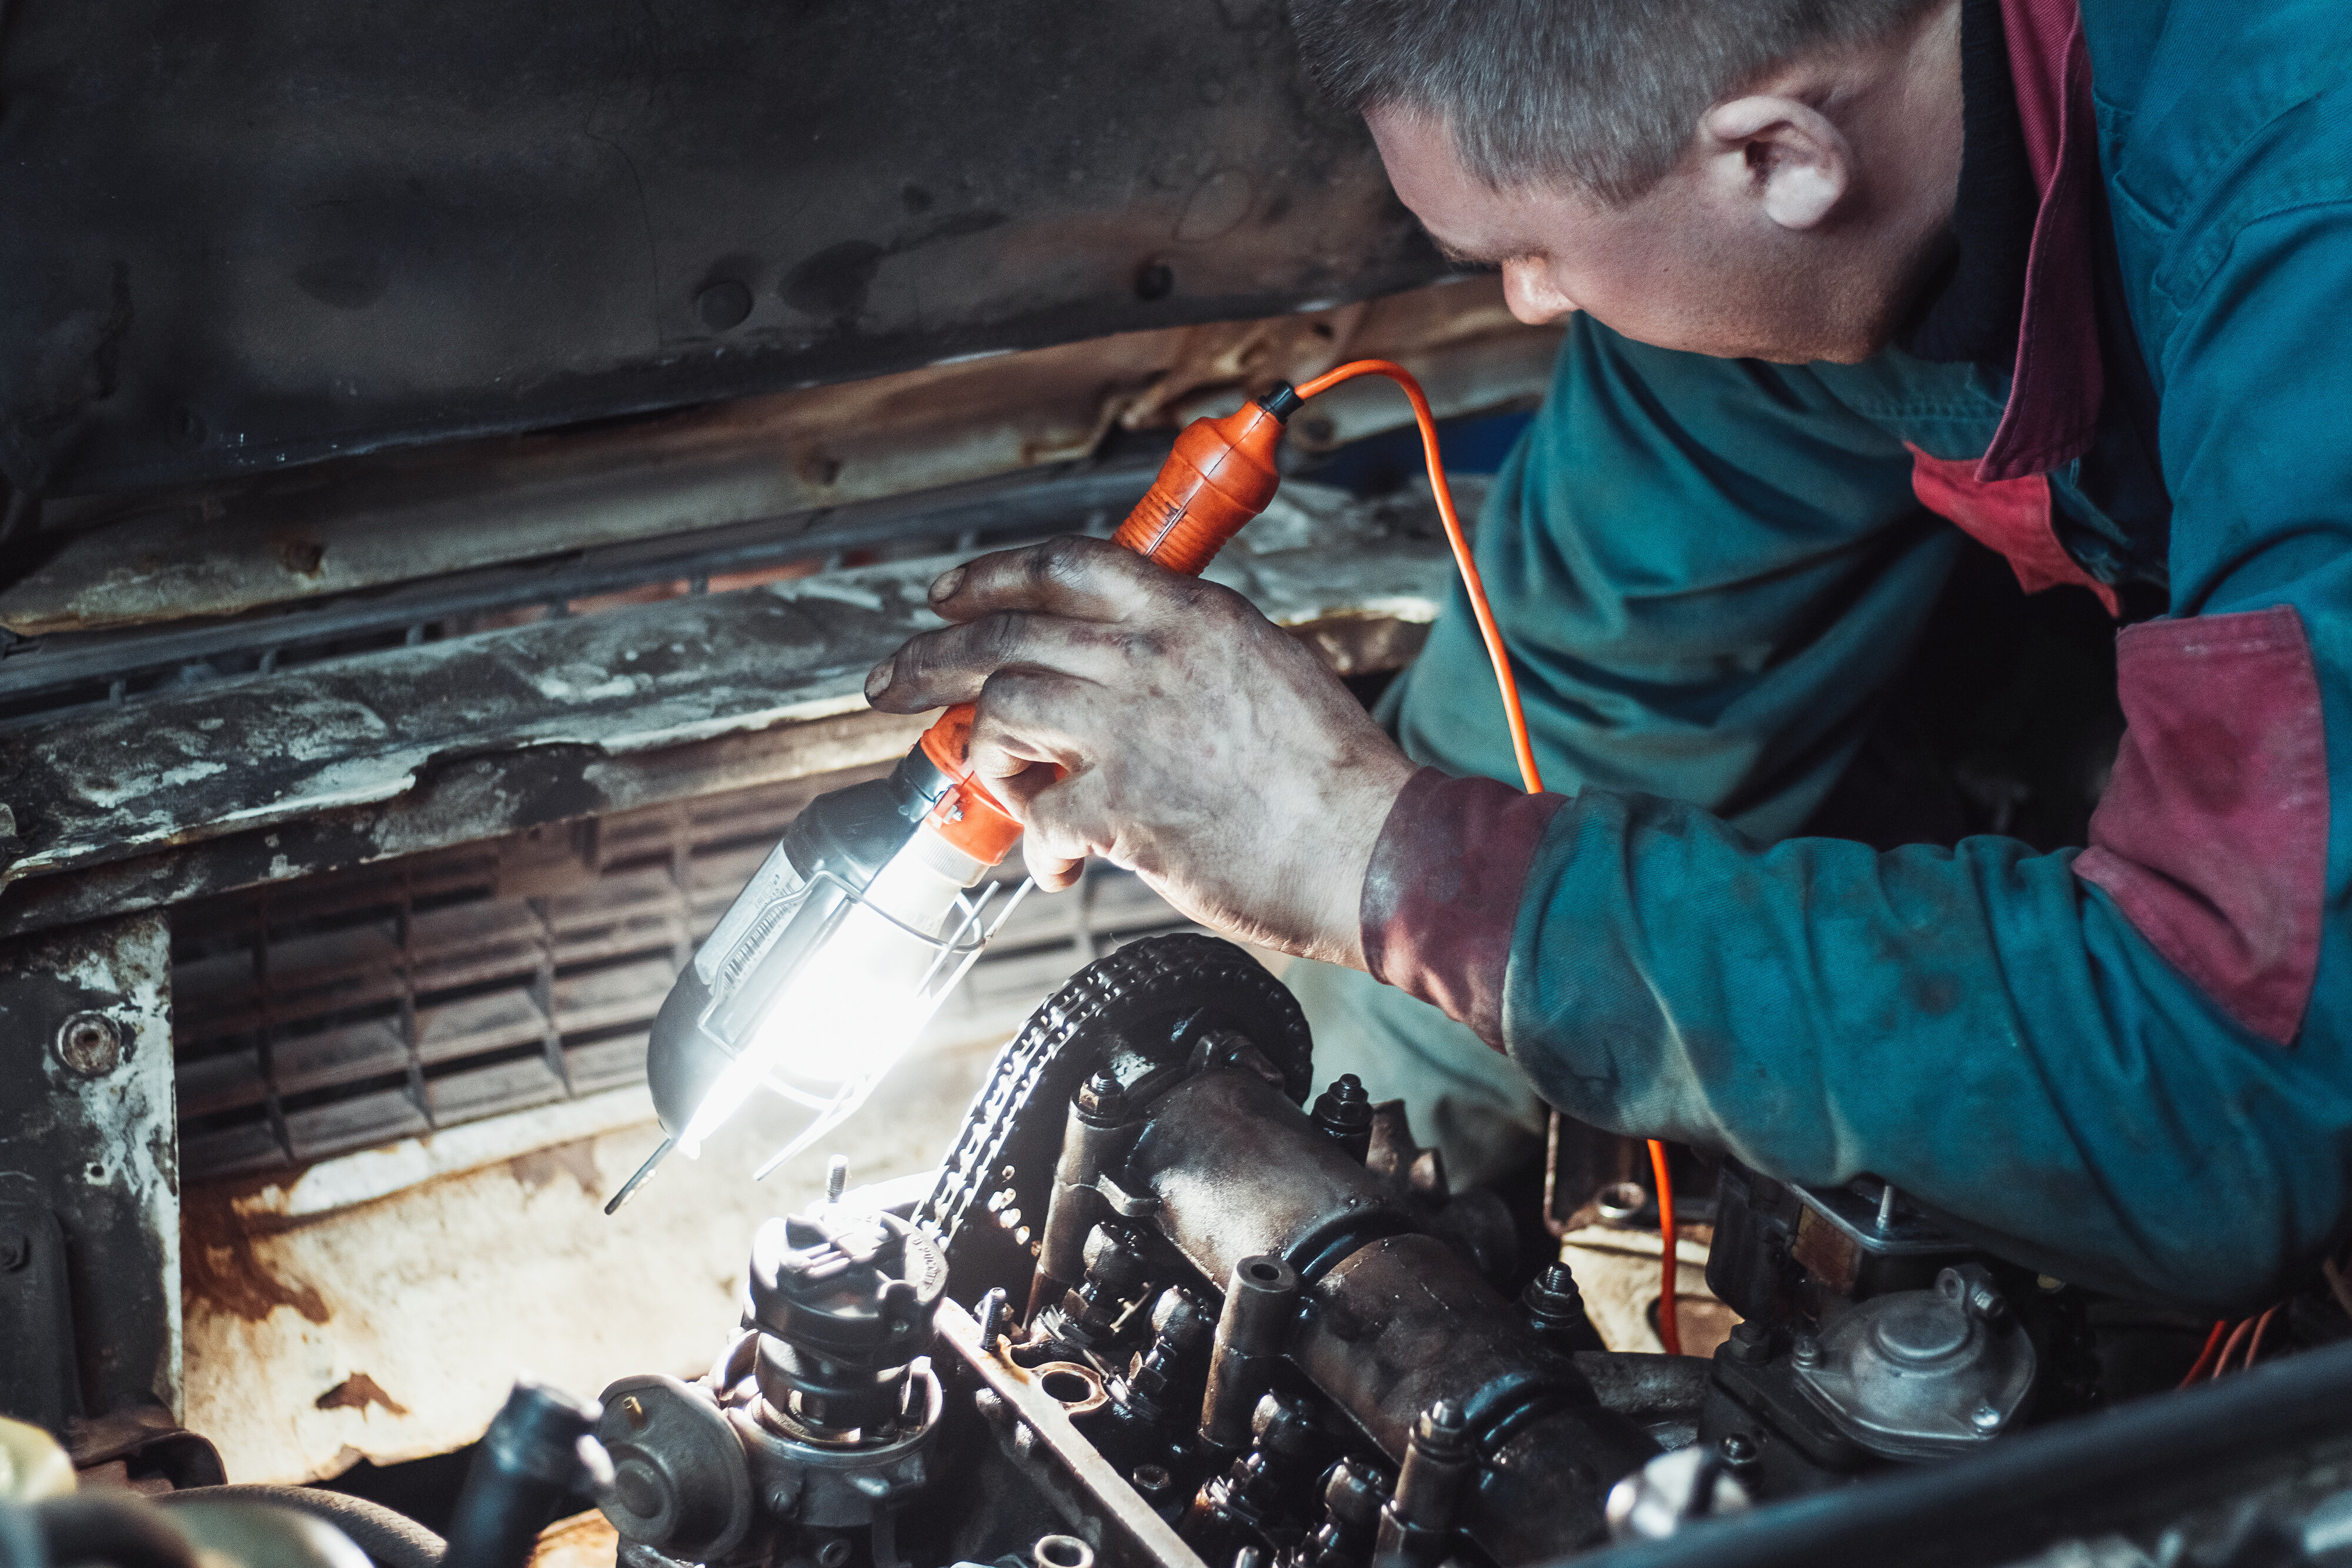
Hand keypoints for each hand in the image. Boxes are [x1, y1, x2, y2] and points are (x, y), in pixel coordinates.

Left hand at [863, 536, 1417, 968]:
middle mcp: (1152, 657)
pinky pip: (1038, 819)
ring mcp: (1131, 729)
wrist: (1374, 849)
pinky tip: (1056, 864)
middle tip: (890, 682)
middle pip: (1005, 633)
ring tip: (994, 786)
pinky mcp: (1121, 805)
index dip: (992, 575)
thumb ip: (1195, 655)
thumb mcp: (1270, 669)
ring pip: (1003, 711)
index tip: (948, 596)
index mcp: (1191, 616)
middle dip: (930, 657)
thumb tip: (1138, 669)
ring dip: (983, 754)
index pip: (1068, 565)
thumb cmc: (1335, 777)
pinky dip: (1036, 846)